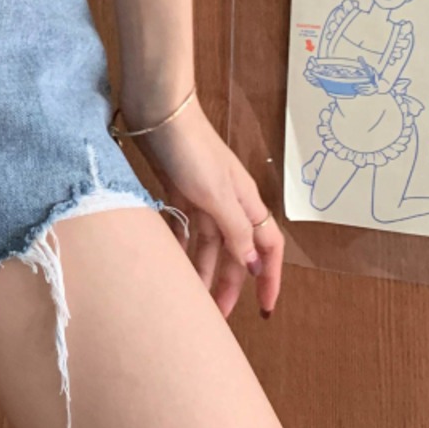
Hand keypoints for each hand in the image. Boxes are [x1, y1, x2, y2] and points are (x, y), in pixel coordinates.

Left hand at [124, 100, 284, 319]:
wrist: (158, 111)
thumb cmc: (191, 149)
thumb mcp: (217, 194)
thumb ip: (236, 230)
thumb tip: (252, 265)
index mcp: (245, 201)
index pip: (268, 247)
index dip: (270, 278)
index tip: (265, 309)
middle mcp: (227, 200)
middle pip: (234, 250)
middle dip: (228, 283)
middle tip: (214, 316)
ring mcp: (201, 194)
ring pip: (207, 241)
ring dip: (202, 269)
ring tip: (190, 298)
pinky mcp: (177, 187)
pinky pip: (184, 225)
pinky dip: (181, 244)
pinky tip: (171, 262)